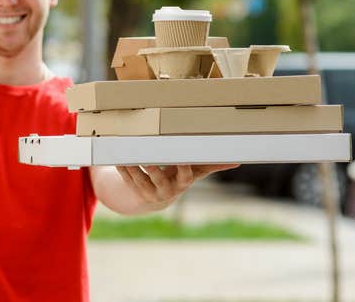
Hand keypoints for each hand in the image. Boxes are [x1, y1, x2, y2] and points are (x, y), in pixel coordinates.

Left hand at [116, 164, 239, 206]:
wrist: (157, 198)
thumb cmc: (178, 178)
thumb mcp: (194, 173)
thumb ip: (210, 166)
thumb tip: (237, 161)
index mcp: (182, 183)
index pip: (185, 177)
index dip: (182, 168)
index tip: (180, 158)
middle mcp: (166, 190)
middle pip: (159, 180)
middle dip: (152, 169)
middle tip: (147, 158)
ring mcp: (150, 193)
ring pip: (139, 181)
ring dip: (132, 169)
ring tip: (126, 156)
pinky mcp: (136, 192)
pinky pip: (127, 181)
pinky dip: (122, 170)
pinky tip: (118, 159)